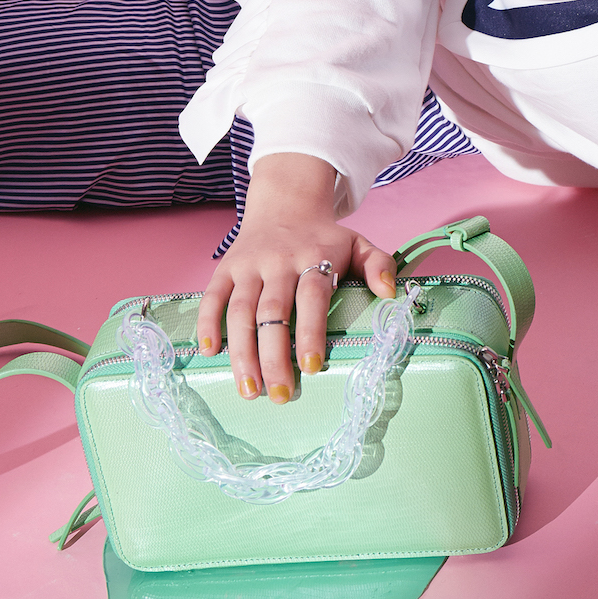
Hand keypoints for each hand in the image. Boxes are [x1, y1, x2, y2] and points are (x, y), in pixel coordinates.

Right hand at [193, 153, 399, 403]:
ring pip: (240, 310)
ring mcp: (249, 265)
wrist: (285, 203)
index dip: (310, 331)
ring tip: (249, 390)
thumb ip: (379, 265)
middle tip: (279, 395)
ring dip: (241, 351)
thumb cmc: (324, 238)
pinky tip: (210, 352)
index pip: (311, 295)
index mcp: (314, 256)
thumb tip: (390, 293)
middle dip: (273, 355)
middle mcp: (278, 261)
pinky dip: (208, 323)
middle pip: (272, 310)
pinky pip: (212, 297)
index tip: (311, 367)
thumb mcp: (359, 244)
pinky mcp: (225, 268)